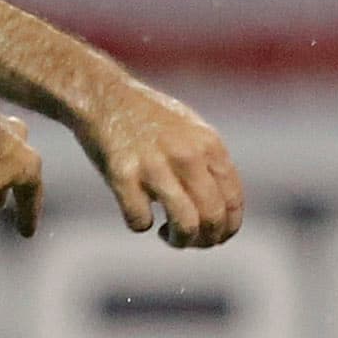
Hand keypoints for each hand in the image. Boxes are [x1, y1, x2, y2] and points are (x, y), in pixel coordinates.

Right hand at [78, 83, 243, 249]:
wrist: (104, 96)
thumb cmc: (149, 119)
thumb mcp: (192, 132)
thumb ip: (210, 165)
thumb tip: (224, 213)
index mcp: (209, 144)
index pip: (233, 201)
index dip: (227, 228)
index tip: (214, 237)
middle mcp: (187, 154)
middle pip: (213, 217)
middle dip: (204, 241)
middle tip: (189, 240)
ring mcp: (154, 164)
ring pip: (185, 225)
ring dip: (178, 241)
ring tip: (166, 233)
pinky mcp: (122, 174)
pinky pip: (139, 219)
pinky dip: (140, 224)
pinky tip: (137, 212)